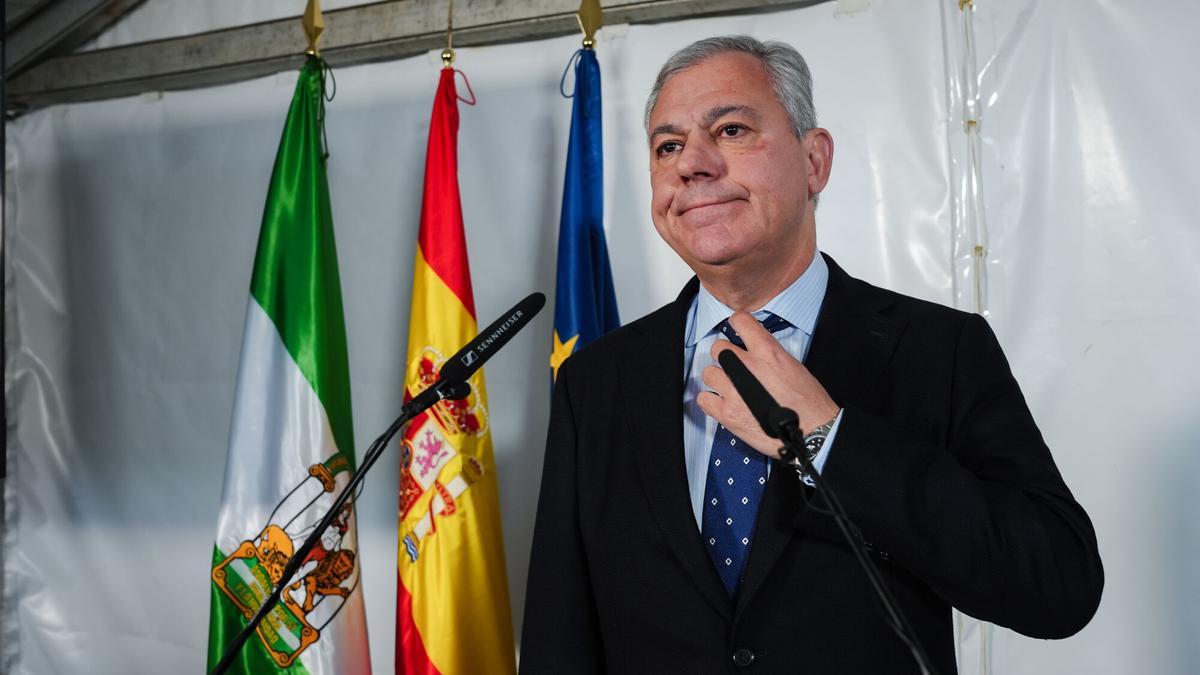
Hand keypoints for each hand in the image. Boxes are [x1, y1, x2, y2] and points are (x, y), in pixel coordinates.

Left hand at [696, 312, 839, 458]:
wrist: (812, 432)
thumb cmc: (809, 403)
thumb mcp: (793, 366)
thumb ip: (769, 356)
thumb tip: (755, 354)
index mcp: (767, 351)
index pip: (740, 321)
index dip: (737, 324)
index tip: (736, 330)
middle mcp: (746, 367)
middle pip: (718, 348)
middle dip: (724, 357)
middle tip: (733, 368)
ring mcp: (734, 391)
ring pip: (708, 373)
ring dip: (717, 379)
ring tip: (729, 388)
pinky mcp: (727, 414)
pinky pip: (703, 399)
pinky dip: (710, 401)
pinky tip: (722, 404)